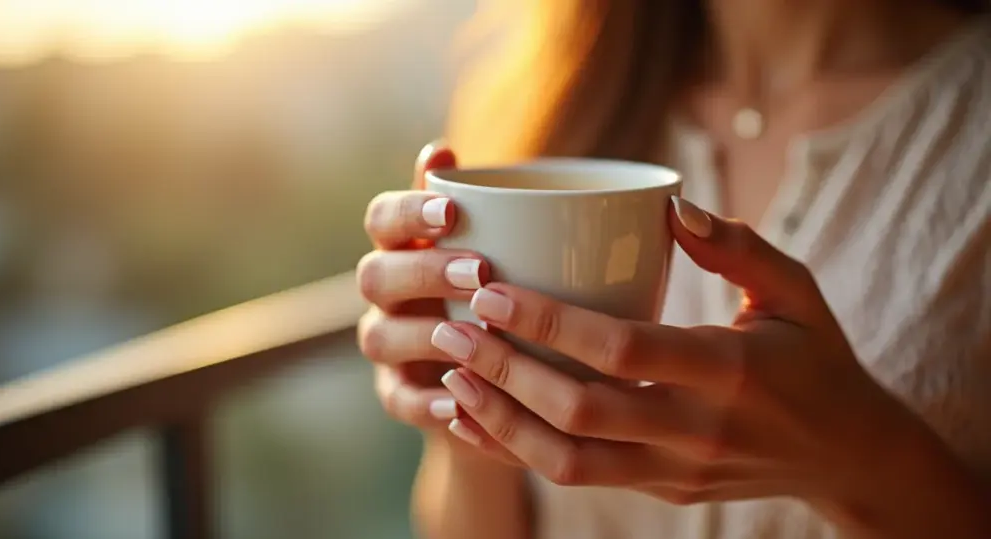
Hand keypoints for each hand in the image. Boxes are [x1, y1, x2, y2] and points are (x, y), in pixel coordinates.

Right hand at [357, 142, 519, 462]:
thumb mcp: (500, 246)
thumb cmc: (500, 290)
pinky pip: (395, 399)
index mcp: (405, 246)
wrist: (505, 372)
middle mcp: (387, 294)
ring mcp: (388, 344)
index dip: (409, 214)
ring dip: (424, 335)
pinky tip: (460, 402)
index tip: (452, 214)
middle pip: (375, 275)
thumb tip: (442, 147)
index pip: (382, 218)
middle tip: (479, 272)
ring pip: (379, 336)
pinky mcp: (397, 393)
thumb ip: (476, 203)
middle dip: (423, 271)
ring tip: (475, 339)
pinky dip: (424, 402)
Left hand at [428, 197, 953, 513]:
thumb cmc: (816, 357)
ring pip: (569, 462)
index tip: (491, 291)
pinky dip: (522, 455)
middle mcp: (697, 429)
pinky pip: (581, 479)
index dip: (548, 323)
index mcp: (729, 370)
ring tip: (450, 379)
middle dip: (504, 371)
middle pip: (579, 411)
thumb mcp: (796, 290)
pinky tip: (480, 422)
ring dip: (501, 422)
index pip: (622, 349)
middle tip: (450, 331)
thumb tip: (670, 207)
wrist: (847, 455)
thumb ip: (737, 245)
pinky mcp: (663, 492)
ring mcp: (678, 471)